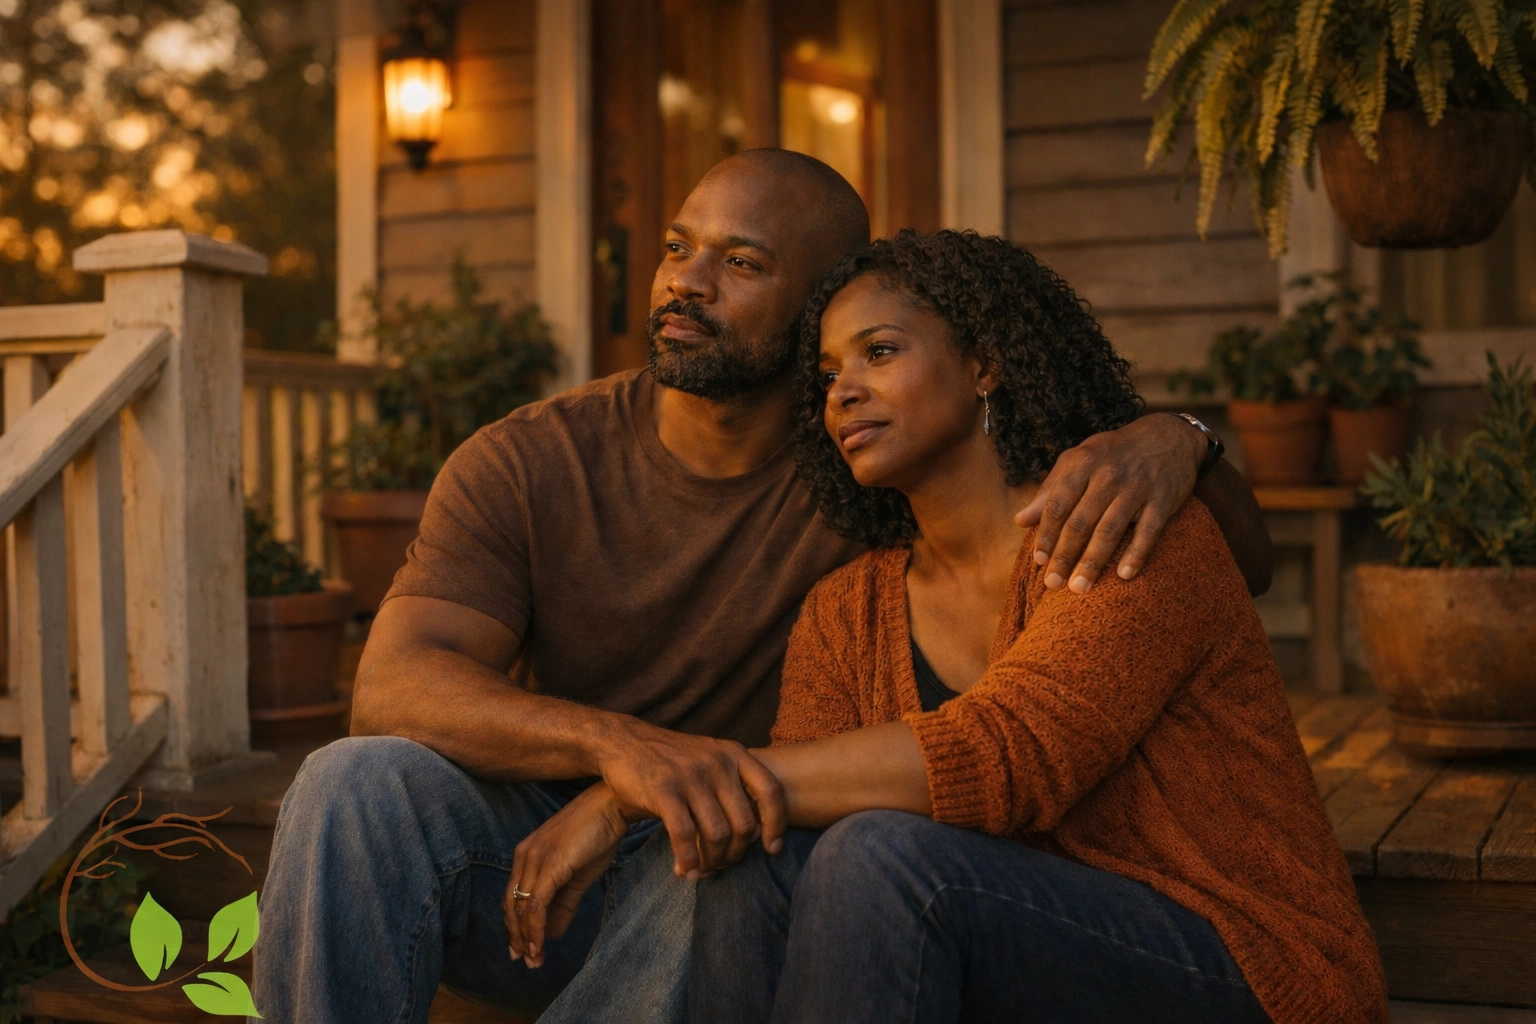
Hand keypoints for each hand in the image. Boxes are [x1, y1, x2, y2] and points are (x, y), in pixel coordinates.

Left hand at [505, 783, 629, 968]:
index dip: (515, 926)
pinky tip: (540, 945)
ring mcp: (535, 858)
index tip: (521, 950)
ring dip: (526, 938)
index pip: (512, 897)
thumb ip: (564, 904)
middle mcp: (524, 855)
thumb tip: (552, 933)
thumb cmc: (599, 835)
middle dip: (517, 937)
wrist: (613, 805)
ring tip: (535, 960)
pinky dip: (535, 928)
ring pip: (521, 907)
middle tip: (526, 961)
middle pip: (511, 904)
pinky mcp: (550, 864)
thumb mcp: (579, 875)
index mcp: (527, 854)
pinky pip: (536, 903)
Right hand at [597, 719, 786, 879]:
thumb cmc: (671, 760)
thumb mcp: (709, 758)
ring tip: (701, 870)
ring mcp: (691, 776)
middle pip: (744, 823)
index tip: (772, 848)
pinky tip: (684, 870)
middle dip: (736, 853)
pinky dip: (688, 859)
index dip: (777, 824)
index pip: (771, 791)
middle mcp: (717, 763)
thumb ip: (733, 786)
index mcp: (734, 754)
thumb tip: (755, 833)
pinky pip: (685, 835)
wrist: (623, 741)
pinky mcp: (664, 790)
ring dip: (711, 861)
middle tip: (722, 863)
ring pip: (717, 834)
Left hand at [1015, 413, 1203, 592]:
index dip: (1046, 534)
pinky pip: (1148, 531)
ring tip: (1079, 587)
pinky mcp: (1163, 500)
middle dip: (1064, 555)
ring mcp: (1136, 488)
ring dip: (1092, 561)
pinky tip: (1124, 576)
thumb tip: (1020, 520)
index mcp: (1083, 464)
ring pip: (1109, 530)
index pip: (1058, 504)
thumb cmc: (1114, 453)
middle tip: (1053, 583)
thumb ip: (1050, 490)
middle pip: (1080, 522)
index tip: (1038, 560)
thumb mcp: (1079, 460)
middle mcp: (1107, 476)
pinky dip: (1136, 554)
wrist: (1169, 436)